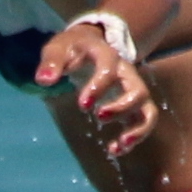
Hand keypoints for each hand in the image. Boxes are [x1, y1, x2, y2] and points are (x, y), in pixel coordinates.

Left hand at [45, 19, 156, 159]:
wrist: (90, 42)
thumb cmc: (72, 48)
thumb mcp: (58, 48)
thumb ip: (51, 62)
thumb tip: (43, 81)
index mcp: (107, 55)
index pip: (110, 68)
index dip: (99, 86)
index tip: (83, 105)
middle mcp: (126, 72)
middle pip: (138, 90)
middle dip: (122, 108)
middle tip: (99, 117)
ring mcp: (132, 88)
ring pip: (147, 109)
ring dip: (137, 129)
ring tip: (118, 145)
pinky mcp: (133, 102)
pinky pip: (144, 119)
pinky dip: (135, 136)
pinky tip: (115, 149)